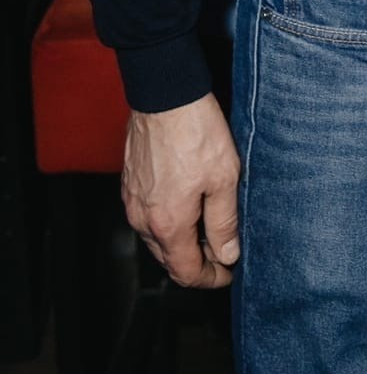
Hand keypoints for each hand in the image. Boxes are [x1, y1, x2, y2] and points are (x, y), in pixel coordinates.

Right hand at [123, 94, 240, 287]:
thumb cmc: (196, 132)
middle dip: (197, 262)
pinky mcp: (130, 184)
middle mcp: (143, 219)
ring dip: (182, 241)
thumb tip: (227, 255)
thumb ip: (224, 222)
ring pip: (157, 238)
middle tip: (224, 251)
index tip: (228, 273)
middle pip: (169, 258)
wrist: (165, 95)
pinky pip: (148, 215)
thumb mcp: (224, 178)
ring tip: (210, 227)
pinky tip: (188, 204)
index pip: (186, 272)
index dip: (210, 279)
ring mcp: (133, 201)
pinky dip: (168, 221)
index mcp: (168, 224)